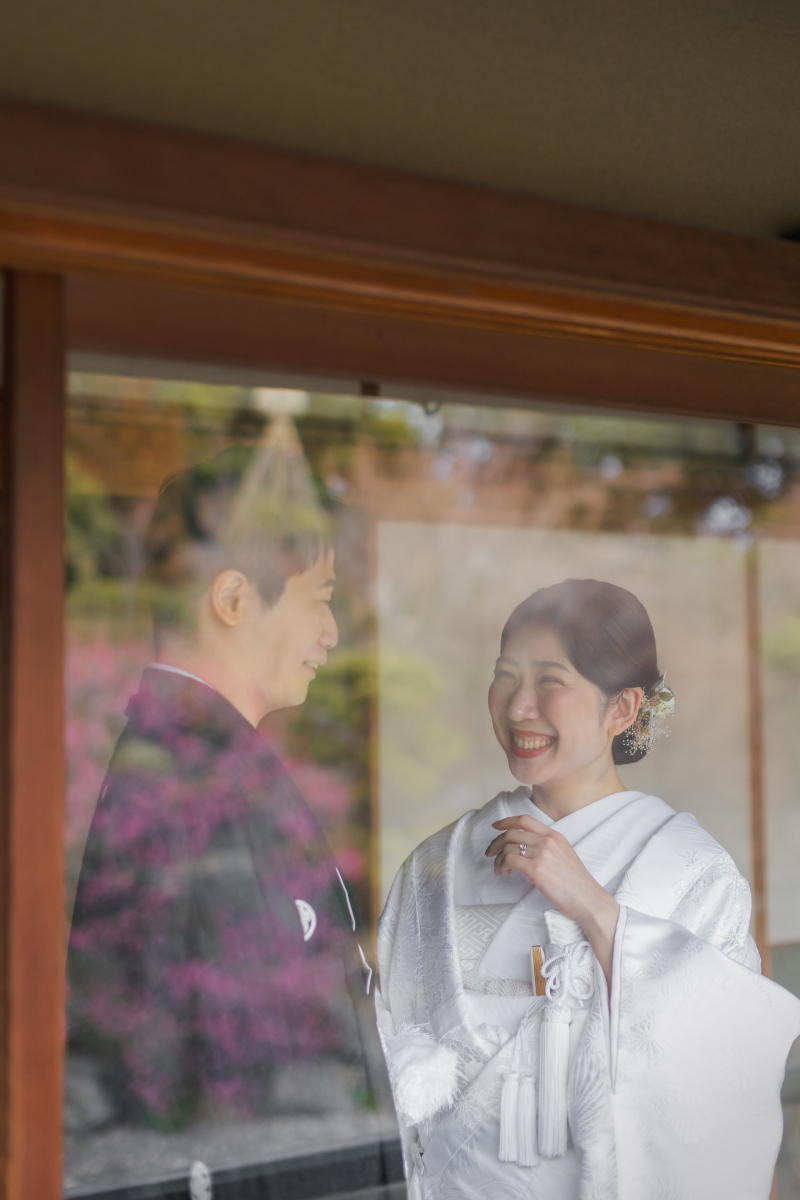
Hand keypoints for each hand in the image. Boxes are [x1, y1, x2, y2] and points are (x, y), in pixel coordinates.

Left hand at [486, 814, 618, 986]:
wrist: (589, 900)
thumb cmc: (577, 884)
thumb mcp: (565, 856)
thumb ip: (548, 848)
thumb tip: (527, 849)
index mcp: (555, 836)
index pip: (526, 820)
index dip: (507, 821)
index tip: (496, 827)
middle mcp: (548, 841)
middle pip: (512, 832)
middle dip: (496, 841)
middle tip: (490, 852)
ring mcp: (542, 853)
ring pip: (508, 846)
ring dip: (498, 857)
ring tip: (499, 868)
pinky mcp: (536, 869)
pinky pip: (509, 859)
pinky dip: (502, 865)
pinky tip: (504, 873)